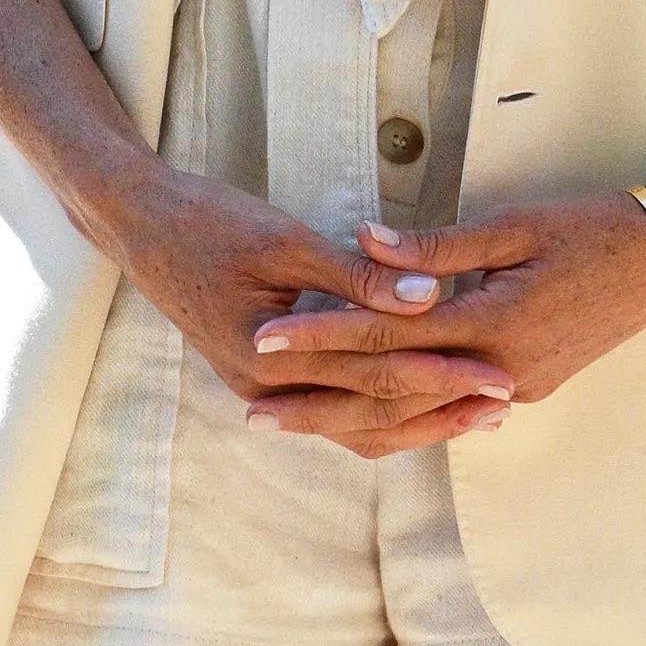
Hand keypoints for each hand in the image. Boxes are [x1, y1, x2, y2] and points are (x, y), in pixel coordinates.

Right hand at [115, 165, 515, 456]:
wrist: (140, 227)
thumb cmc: (207, 221)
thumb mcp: (283, 238)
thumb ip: (356, 275)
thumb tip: (426, 298)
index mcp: (271, 355)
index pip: (375, 376)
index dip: (442, 375)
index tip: (497, 374)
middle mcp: (267, 387)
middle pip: (371, 414)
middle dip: (443, 410)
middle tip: (506, 402)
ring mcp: (264, 388)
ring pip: (353, 424)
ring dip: (417, 420)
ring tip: (477, 412)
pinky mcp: (267, 377)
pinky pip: (333, 410)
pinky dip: (379, 411)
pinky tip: (418, 403)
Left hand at [248, 193, 645, 436]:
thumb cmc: (589, 229)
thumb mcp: (513, 225)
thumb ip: (436, 245)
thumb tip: (365, 241)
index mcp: (491, 326)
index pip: (386, 339)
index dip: (322, 339)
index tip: (264, 337)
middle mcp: (498, 372)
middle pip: (391, 393)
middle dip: (320, 399)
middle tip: (252, 405)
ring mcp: (515, 388)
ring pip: (417, 411)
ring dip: (352, 416)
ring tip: (292, 417)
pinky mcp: (526, 387)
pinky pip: (447, 407)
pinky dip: (400, 410)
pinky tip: (363, 410)